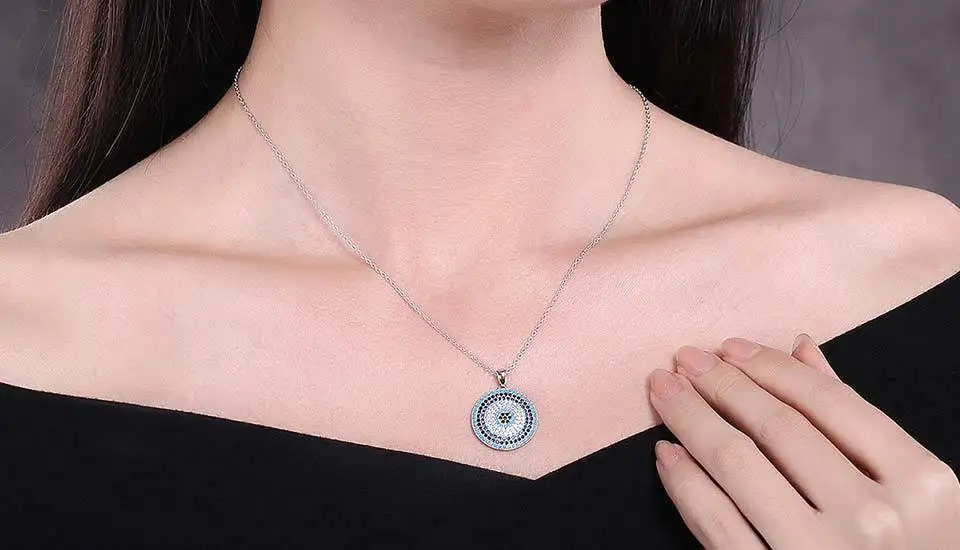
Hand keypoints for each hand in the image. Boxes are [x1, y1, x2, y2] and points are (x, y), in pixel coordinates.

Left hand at [648, 334, 959, 548]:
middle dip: (720, 384)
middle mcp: (875, 517)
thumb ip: (853, 419)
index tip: (728, 348)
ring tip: (664, 392)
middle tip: (684, 360)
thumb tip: (799, 347)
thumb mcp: (907, 490)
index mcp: (920, 482)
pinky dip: (684, 482)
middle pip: (776, 427)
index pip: (827, 402)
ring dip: (691, 418)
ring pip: (738, 464)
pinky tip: (668, 454)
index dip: (768, 367)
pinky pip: (716, 522)